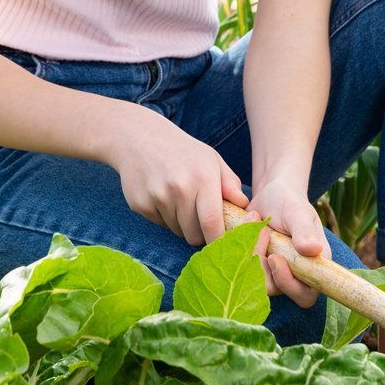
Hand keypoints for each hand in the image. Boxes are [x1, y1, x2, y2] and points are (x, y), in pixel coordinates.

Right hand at [109, 109, 245, 247]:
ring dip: (182, 224)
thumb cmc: (183, 151)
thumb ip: (230, 183)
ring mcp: (157, 197)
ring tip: (180, 200)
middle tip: (201, 218)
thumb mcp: (211, 159)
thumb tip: (244, 206)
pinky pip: (160, 224)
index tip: (224, 246)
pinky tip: (162, 195)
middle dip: (201, 233)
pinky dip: (165, 217)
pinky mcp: (140, 204)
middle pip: (194, 235)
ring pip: (177, 231)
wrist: (139, 137)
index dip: (219, 241)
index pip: (212, 223)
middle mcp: (179, 188)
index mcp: (203, 177)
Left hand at [246, 176, 325, 308]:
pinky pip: (241, 269)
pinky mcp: (255, 268)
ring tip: (254, 218)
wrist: (271, 194)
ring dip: (250, 250)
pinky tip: (246, 222)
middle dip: (260, 264)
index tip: (274, 258)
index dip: (288, 285)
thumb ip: (304, 231)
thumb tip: (314, 250)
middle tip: (261, 231)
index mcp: (313, 265)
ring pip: (254, 280)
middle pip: (275, 289)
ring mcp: (273, 273)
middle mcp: (294, 275)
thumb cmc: (290, 201)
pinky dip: (239, 247)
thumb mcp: (297, 212)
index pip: (305, 294)